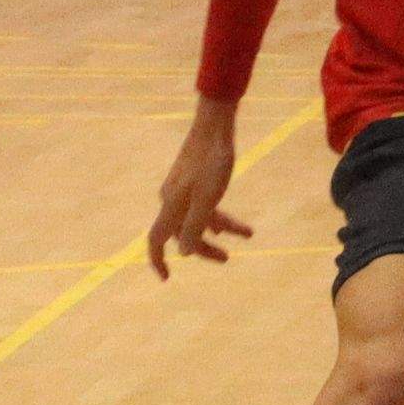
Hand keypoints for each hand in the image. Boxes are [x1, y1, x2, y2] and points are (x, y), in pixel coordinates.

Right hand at [144, 99, 255, 278]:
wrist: (215, 126)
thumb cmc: (212, 161)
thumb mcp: (208, 198)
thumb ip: (196, 226)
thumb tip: (184, 254)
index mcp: (171, 205)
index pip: (157, 240)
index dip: (159, 261)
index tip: (167, 279)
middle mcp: (172, 199)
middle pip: (183, 233)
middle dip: (204, 248)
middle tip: (226, 259)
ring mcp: (182, 189)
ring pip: (197, 218)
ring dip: (219, 230)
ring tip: (246, 234)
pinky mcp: (194, 180)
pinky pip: (204, 205)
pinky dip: (220, 215)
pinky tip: (236, 224)